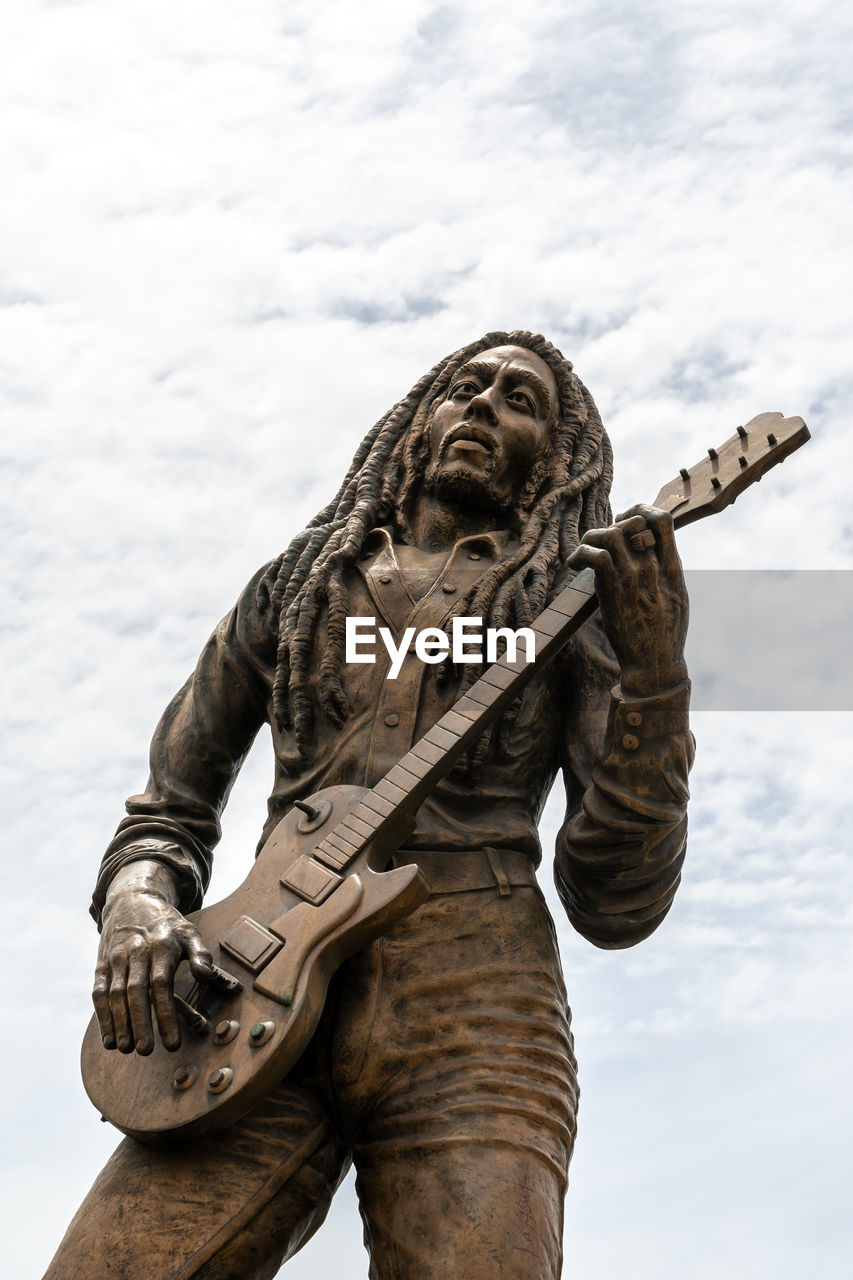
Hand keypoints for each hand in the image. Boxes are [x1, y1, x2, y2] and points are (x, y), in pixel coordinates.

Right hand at [92, 864, 237, 1055]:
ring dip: (120, 1023)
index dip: (166, 1015)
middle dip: (141, 1023)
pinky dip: (103, 1017)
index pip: (162, 984)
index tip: (173, 1043)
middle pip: (136, 992)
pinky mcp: (101, 965)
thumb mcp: (189, 931)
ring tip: (127, 1049)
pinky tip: (109, 1040)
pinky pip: (99, 993)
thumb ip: (201, 954)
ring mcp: (116, 958)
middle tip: (146, 1051)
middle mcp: (136, 952)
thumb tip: (207, 977)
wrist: (132, 900)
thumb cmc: (167, 924)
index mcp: (162, 945)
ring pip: (115, 994)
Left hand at [568, 504, 688, 697]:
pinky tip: (574, 565)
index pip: (663, 519)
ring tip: (585, 551)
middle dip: (614, 523)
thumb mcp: (677, 598)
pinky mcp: (614, 590)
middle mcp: (654, 566)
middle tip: (600, 540)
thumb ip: (668, 573)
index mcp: (672, 567)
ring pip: (611, 533)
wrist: (656, 664)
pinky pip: (596, 556)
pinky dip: (581, 554)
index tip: (626, 521)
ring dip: (593, 536)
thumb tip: (656, 557)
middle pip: (634, 521)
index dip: (641, 512)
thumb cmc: (665, 635)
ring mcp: (634, 577)